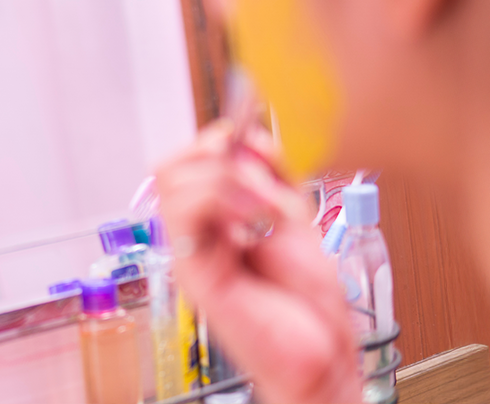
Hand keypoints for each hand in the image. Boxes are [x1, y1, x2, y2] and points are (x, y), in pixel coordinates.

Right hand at [156, 121, 361, 403]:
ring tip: (268, 207)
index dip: (212, 140)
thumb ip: (272, 176)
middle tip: (261, 179)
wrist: (321, 353)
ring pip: (174, 186)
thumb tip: (250, 136)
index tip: (246, 139)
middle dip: (219, 156)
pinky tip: (258, 222)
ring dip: (230, 180)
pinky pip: (189, 216)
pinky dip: (226, 201)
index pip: (184, 161)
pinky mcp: (198, 274)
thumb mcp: (294, 216)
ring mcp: (191, 254)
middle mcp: (193, 234)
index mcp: (212, 218)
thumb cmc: (305, 301)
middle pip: (169, 168)